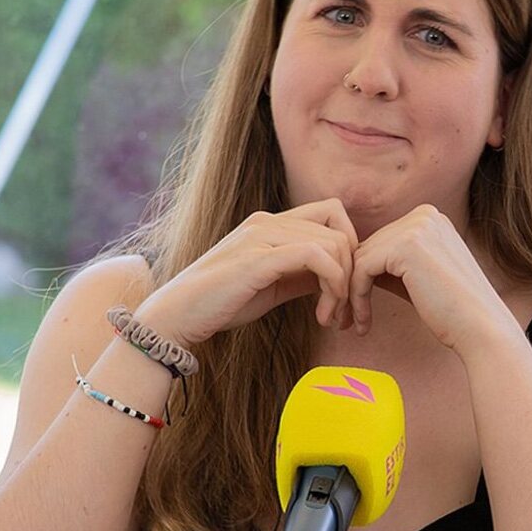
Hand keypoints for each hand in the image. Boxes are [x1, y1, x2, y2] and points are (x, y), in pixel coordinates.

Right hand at [133, 199, 359, 346]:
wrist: (179, 316)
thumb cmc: (223, 302)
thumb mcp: (274, 284)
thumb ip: (304, 274)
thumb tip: (338, 277)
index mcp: (270, 223)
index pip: (332, 213)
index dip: (351, 247)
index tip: (346, 286)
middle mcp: (266, 221)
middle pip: (339, 229)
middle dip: (352, 272)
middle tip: (344, 311)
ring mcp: (261, 236)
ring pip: (333, 244)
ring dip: (342, 286)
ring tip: (330, 317)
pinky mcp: (257, 258)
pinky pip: (316, 257)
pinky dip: (331, 285)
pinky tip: (322, 313)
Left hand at [348, 205, 512, 353]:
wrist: (480, 329)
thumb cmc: (454, 311)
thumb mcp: (420, 278)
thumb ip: (392, 265)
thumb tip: (355, 263)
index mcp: (432, 218)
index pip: (382, 242)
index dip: (367, 276)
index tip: (360, 307)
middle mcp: (424, 215)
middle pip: (368, 248)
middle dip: (354, 285)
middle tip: (349, 319)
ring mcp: (415, 227)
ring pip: (360, 259)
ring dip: (352, 294)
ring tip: (354, 324)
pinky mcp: (403, 246)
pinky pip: (361, 270)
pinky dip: (357, 298)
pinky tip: (364, 323)